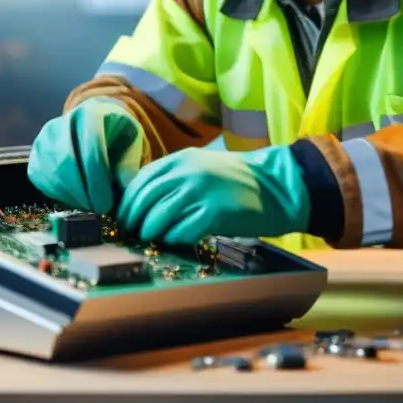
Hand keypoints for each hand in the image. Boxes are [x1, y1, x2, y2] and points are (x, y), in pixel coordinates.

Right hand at [28, 98, 145, 212]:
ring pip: (52, 176)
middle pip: (65, 163)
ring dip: (73, 197)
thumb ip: (128, 167)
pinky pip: (43, 183)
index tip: (107, 204)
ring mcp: (42, 141)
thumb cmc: (116, 137)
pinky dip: (61, 196)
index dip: (97, 181)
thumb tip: (127, 194)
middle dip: (83, 193)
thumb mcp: (131, 145)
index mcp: (89, 114)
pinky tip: (78, 198)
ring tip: (92, 204)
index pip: (90, 150)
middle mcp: (59, 124)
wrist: (94, 128)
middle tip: (99, 209)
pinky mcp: (34, 159)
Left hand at [116, 145, 310, 244]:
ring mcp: (200, 192)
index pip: (141, 180)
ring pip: (158, 218)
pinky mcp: (213, 213)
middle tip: (132, 235)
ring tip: (153, 241)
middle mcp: (187, 172)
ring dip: (151, 234)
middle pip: (144, 200)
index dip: (128, 202)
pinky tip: (177, 243)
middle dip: (134, 221)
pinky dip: (174, 240)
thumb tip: (145, 202)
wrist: (278, 186)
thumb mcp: (203, 167)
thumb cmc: (240, 180)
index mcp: (182, 159)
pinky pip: (181, 232)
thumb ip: (176, 178)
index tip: (124, 218)